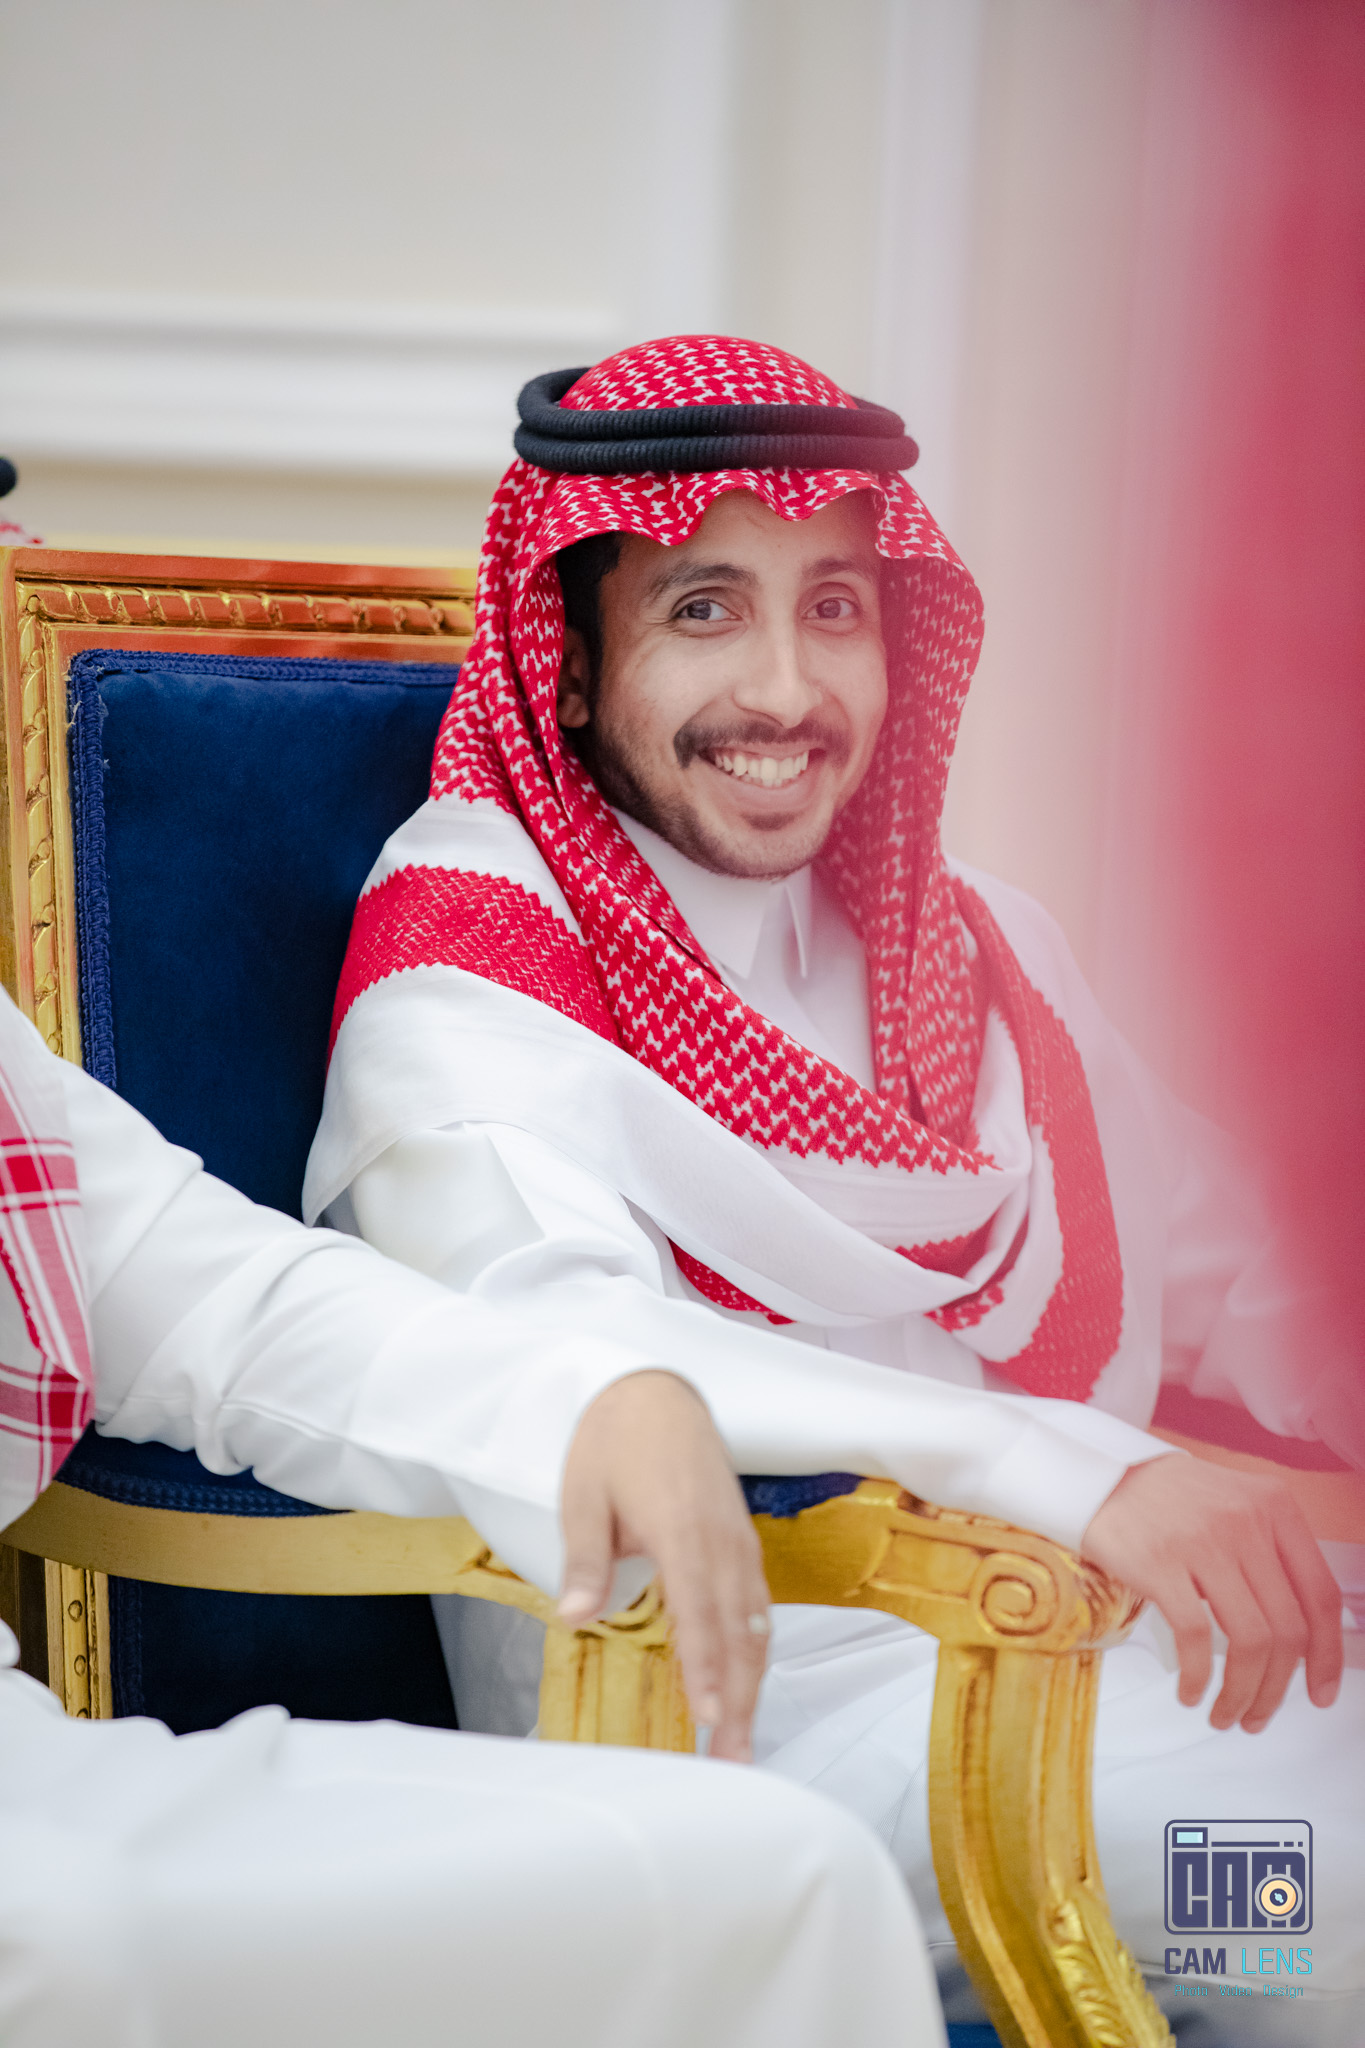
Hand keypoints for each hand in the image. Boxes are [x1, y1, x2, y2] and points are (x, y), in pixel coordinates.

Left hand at [557, 1371, 769, 1761]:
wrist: (652, 1389)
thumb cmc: (612, 1440)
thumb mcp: (584, 1496)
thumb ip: (586, 1561)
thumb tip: (573, 1618)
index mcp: (682, 1528)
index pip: (700, 1612)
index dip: (708, 1668)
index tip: (711, 1716)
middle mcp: (721, 1538)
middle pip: (739, 1630)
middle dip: (740, 1698)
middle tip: (734, 1758)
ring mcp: (738, 1537)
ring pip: (756, 1622)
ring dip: (753, 1681)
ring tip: (742, 1736)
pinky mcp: (741, 1537)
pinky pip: (757, 1600)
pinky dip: (756, 1646)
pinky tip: (750, 1678)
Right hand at [1081, 1454, 1342, 1730]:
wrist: (1101, 1475)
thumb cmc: (1171, 1501)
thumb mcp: (1236, 1507)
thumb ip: (1272, 1554)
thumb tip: (1299, 1636)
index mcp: (1275, 1507)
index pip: (1321, 1596)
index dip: (1328, 1656)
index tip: (1320, 1692)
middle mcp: (1247, 1522)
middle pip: (1287, 1629)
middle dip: (1277, 1689)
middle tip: (1259, 1715)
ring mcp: (1204, 1542)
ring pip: (1250, 1641)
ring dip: (1242, 1693)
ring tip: (1226, 1713)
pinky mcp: (1160, 1563)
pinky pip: (1196, 1638)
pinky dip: (1199, 1677)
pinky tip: (1191, 1691)